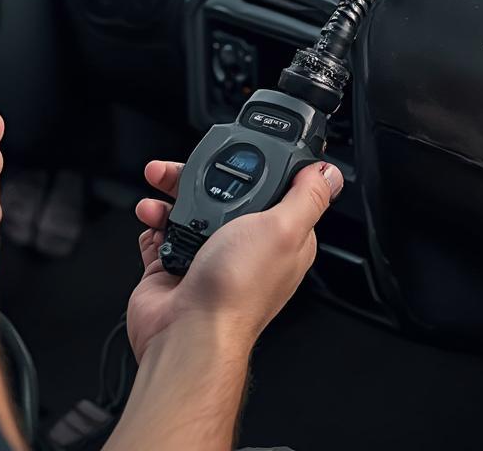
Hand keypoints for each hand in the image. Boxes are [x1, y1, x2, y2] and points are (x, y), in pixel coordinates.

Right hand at [126, 158, 342, 360]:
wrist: (187, 331)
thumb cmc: (236, 290)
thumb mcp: (284, 230)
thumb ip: (307, 197)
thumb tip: (330, 173)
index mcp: (281, 239)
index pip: (274, 190)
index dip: (256, 169)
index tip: (237, 152)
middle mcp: (245, 248)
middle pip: (223, 193)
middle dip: (199, 177)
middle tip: (181, 170)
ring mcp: (209, 257)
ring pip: (189, 209)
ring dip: (169, 197)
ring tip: (159, 196)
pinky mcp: (176, 266)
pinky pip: (162, 233)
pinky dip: (153, 223)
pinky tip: (152, 220)